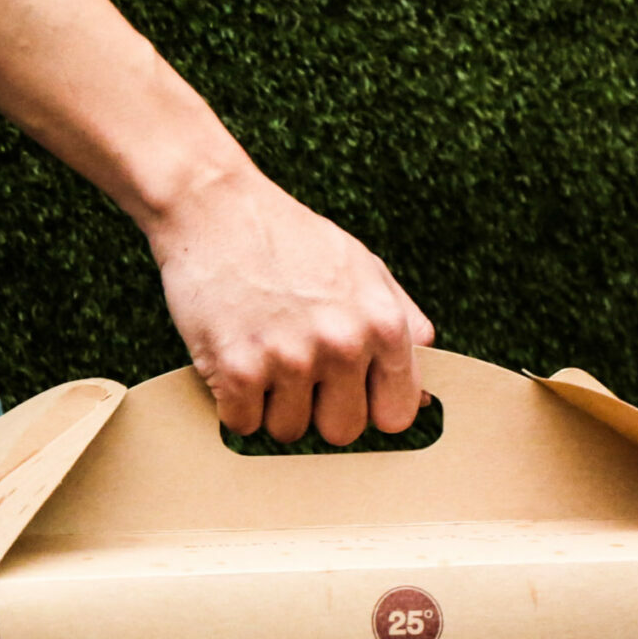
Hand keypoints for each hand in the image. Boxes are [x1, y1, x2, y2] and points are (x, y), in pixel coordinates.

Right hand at [143, 164, 434, 444]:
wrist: (211, 205)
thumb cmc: (287, 236)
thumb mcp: (363, 266)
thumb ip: (402, 322)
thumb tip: (425, 388)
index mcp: (382, 324)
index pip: (396, 414)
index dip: (367, 406)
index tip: (344, 391)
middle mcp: (342, 346)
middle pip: (342, 432)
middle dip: (318, 411)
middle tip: (294, 374)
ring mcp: (288, 360)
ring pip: (288, 432)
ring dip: (270, 406)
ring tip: (259, 357)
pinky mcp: (235, 370)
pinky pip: (241, 425)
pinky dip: (231, 404)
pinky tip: (230, 363)